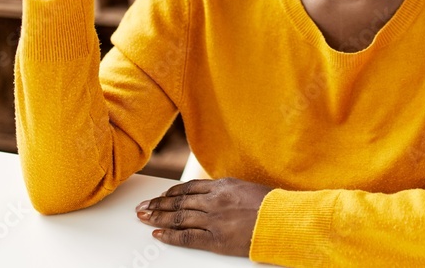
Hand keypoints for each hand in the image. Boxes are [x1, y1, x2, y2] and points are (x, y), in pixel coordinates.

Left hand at [136, 178, 273, 256]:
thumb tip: (209, 194)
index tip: (160, 196)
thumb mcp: (245, 189)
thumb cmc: (269, 205)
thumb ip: (225, 191)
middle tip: (143, 208)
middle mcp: (214, 200)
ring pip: (178, 218)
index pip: (188, 188)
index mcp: (222, 186)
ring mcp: (213, 219)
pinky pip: (187, 237)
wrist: (282, 220)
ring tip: (145, 219)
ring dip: (158, 218)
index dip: (170, 193)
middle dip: (158, 205)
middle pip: (179, 202)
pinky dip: (170, 236)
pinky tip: (159, 234)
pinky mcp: (215, 238)